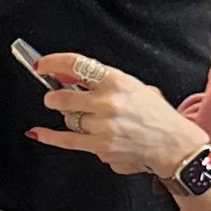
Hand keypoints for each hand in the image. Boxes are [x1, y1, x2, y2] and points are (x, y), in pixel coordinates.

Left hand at [31, 58, 199, 180]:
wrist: (172, 143)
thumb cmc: (154, 114)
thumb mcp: (131, 85)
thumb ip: (100, 80)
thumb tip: (65, 76)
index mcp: (116, 80)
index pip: (76, 65)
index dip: (53, 63)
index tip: (41, 64)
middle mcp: (108, 102)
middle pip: (63, 96)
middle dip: (54, 97)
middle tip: (54, 97)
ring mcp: (103, 126)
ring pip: (67, 118)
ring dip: (69, 116)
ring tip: (84, 117)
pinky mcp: (100, 147)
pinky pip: (66, 140)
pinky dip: (49, 136)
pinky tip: (38, 132)